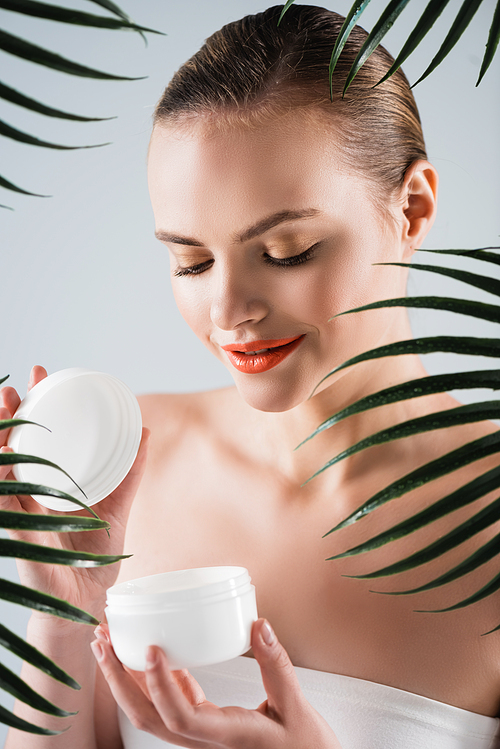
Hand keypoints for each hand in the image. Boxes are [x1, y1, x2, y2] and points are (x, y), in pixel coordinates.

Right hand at [0, 365, 149, 617]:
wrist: (87, 599)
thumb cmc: (95, 556)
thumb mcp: (116, 505)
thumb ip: (129, 472)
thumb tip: (145, 431)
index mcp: (49, 482)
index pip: (37, 434)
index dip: (37, 404)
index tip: (42, 374)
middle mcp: (28, 491)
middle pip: (13, 442)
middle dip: (13, 410)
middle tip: (22, 381)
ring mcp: (17, 508)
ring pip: (0, 462)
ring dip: (0, 432)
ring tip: (6, 402)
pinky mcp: (12, 528)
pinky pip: (0, 495)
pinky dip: (0, 470)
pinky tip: (2, 449)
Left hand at [92, 618, 342, 747]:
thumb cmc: (305, 745)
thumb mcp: (296, 705)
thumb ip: (277, 665)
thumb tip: (258, 625)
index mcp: (224, 736)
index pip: (179, 718)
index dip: (160, 686)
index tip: (151, 650)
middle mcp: (203, 740)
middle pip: (147, 717)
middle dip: (118, 680)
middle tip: (102, 640)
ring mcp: (201, 734)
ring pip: (151, 713)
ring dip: (125, 679)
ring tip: (109, 643)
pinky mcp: (205, 725)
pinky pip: (170, 704)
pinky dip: (154, 679)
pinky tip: (153, 655)